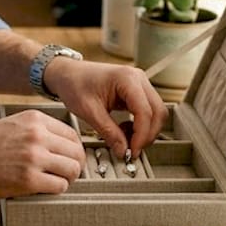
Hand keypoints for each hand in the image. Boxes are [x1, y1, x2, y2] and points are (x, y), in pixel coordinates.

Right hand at [0, 110, 85, 197]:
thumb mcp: (11, 124)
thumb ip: (35, 130)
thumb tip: (59, 143)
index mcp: (34, 119)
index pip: (72, 134)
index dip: (74, 149)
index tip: (69, 157)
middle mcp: (37, 135)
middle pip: (76, 152)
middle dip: (75, 165)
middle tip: (68, 173)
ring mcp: (34, 158)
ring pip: (72, 170)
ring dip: (68, 178)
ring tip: (58, 181)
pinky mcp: (29, 180)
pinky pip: (59, 186)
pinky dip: (56, 189)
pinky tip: (46, 188)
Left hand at [43, 59, 166, 158]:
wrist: (67, 73)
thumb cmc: (74, 84)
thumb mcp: (88, 111)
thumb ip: (108, 132)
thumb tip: (122, 150)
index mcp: (127, 79)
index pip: (145, 111)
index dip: (141, 135)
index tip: (132, 151)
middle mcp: (138, 78)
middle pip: (157, 112)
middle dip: (147, 135)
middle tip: (131, 150)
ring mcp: (139, 84)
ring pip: (156, 112)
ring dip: (145, 130)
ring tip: (125, 139)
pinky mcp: (136, 91)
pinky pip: (148, 111)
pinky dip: (141, 125)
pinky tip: (125, 130)